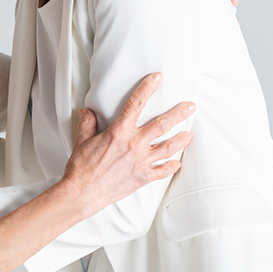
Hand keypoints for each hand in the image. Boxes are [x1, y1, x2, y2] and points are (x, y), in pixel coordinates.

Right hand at [59, 73, 194, 219]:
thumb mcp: (82, 140)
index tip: (158, 78)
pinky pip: (163, 171)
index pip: (136, 103)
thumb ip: (88, 123)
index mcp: (119, 132)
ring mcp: (141, 162)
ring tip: (189, 134)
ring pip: (169, 147)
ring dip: (181, 139)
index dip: (148, 88)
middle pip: (163, 124)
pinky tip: (177, 163)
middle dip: (179, 113)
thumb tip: (87, 111)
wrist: (82, 193)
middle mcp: (134, 144)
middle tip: (191, 106)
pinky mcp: (143, 178)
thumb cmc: (81, 167)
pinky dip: (172, 166)